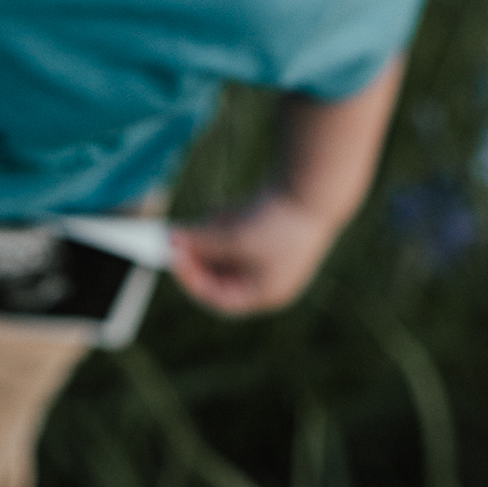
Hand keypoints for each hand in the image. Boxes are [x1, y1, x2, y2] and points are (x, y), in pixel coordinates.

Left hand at [168, 189, 339, 316]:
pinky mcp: (271, 229)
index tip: (173, 260)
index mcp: (266, 293)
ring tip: (219, 216)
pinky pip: (238, 230)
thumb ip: (201, 243)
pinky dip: (228, 221)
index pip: (220, 299)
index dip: (193, 281)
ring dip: (214, 234)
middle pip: (220, 273)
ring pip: (227, 249)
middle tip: (177, 235)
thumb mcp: (235, 238)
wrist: (316, 187)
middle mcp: (270, 278)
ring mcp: (272, 253)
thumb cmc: (280, 223)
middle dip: (199, 255)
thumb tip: (171, 241)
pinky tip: (235, 207)